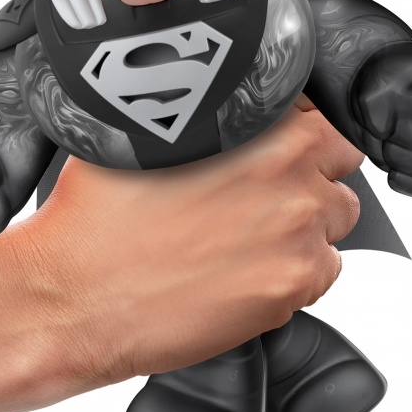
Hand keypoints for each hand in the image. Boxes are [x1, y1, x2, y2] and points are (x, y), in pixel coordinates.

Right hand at [0, 97, 362, 411]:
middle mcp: (288, 174)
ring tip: (250, 238)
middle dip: (309, 176)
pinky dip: (294, 271)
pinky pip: (324, 271)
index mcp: (259, 126)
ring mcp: (296, 233)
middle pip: (337, 165)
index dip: (299, 136)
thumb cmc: (98, 221)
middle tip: (265, 196)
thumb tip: (226, 116)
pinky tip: (246, 271)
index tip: (282, 151)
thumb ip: (205, 118)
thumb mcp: (144, 135)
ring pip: (335, 220)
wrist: (74, 294)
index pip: (321, 117)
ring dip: (305, 226)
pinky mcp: (291, 288)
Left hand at [351, 43, 411, 198]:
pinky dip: (405, 183)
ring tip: (389, 147)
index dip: (399, 111)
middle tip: (384, 131)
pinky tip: (394, 171)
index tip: (387, 105)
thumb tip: (384, 129)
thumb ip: (375, 99)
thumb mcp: (374, 80)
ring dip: (397, 161)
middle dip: (395, 137)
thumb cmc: (384, 87)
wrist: (382, 101)